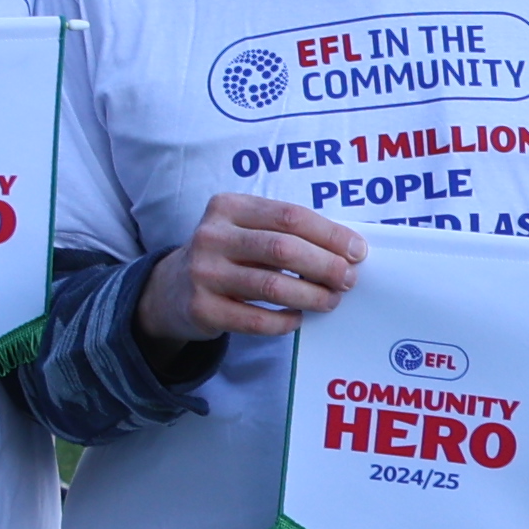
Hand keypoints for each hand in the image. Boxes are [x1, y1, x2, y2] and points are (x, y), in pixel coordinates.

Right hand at [141, 191, 371, 353]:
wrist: (171, 290)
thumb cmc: (227, 256)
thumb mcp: (245, 231)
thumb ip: (286, 233)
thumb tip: (347, 251)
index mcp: (228, 207)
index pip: (290, 216)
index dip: (330, 234)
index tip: (357, 252)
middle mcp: (212, 236)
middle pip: (283, 249)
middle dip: (325, 265)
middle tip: (348, 280)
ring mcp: (204, 273)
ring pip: (272, 286)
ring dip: (311, 295)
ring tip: (330, 301)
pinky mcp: (203, 309)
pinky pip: (256, 319)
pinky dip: (284, 320)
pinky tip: (297, 318)